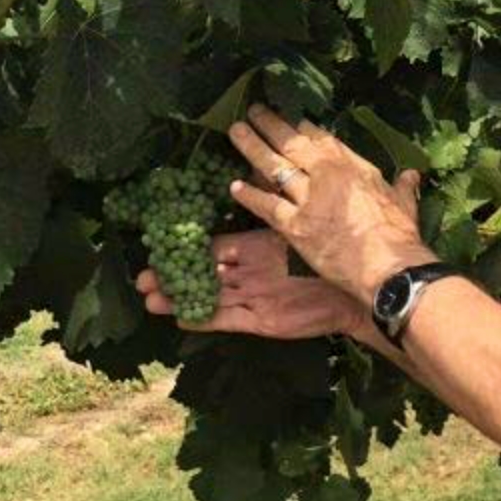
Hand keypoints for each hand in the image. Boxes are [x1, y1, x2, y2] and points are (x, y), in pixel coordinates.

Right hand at [136, 229, 362, 338]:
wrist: (360, 289)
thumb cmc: (336, 252)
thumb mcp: (301, 227)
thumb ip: (275, 209)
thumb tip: (255, 178)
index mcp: (258, 248)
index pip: (216, 247)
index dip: (188, 247)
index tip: (159, 244)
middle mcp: (252, 273)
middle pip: (205, 274)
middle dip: (174, 276)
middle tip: (140, 278)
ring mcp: (256, 298)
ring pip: (210, 298)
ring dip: (180, 300)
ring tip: (148, 300)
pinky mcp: (263, 322)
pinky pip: (229, 320)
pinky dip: (206, 319)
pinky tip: (180, 319)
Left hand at [226, 105, 436, 305]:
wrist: (388, 265)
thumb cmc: (400, 233)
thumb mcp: (404, 201)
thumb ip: (402, 185)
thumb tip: (411, 174)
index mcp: (352, 163)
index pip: (321, 137)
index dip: (302, 127)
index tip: (290, 118)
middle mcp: (325, 173)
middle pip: (291, 143)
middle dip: (270, 124)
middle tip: (253, 110)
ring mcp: (307, 198)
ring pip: (272, 166)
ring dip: (251, 147)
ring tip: (235, 131)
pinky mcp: (294, 225)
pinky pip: (266, 206)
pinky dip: (249, 195)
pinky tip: (234, 186)